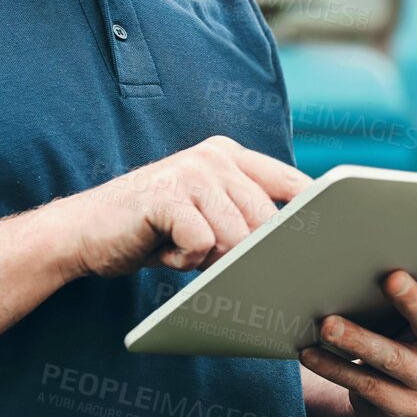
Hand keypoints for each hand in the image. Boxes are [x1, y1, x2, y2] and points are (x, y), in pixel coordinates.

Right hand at [66, 135, 310, 279]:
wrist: (86, 232)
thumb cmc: (153, 230)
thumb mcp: (208, 216)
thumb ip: (246, 217)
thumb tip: (298, 248)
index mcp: (230, 156)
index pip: (293, 184)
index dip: (314, 216)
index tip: (330, 241)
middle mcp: (214, 156)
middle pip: (266, 221)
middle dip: (245, 253)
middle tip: (207, 254)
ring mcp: (190, 171)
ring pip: (236, 237)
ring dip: (211, 259)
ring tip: (180, 246)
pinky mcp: (167, 195)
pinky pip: (202, 245)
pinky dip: (185, 260)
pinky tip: (164, 248)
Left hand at [298, 230, 416, 416]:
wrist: (390, 397)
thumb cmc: (402, 332)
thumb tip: (373, 241)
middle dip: (413, 301)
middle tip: (390, 277)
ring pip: (392, 358)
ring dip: (357, 339)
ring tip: (326, 324)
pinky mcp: (409, 410)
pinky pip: (366, 386)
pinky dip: (334, 367)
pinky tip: (310, 353)